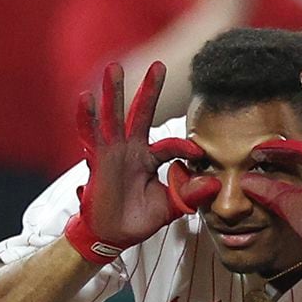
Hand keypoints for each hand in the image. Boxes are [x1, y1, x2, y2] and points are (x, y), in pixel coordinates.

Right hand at [61, 61, 194, 259]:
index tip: (199, 155)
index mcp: (148, 158)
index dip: (185, 148)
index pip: (170, 145)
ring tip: (115, 67)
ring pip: (114, 116)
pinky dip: (86, 117)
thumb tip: (216, 183)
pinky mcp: (98, 160)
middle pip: (142, 113)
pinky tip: (85, 98)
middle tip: (159, 65)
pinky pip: (90, 135)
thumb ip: (190, 195)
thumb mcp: (170, 207)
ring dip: (115, 92)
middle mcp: (131, 149)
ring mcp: (113, 152)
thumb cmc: (137, 221)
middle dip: (150, 89)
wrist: (112, 237)